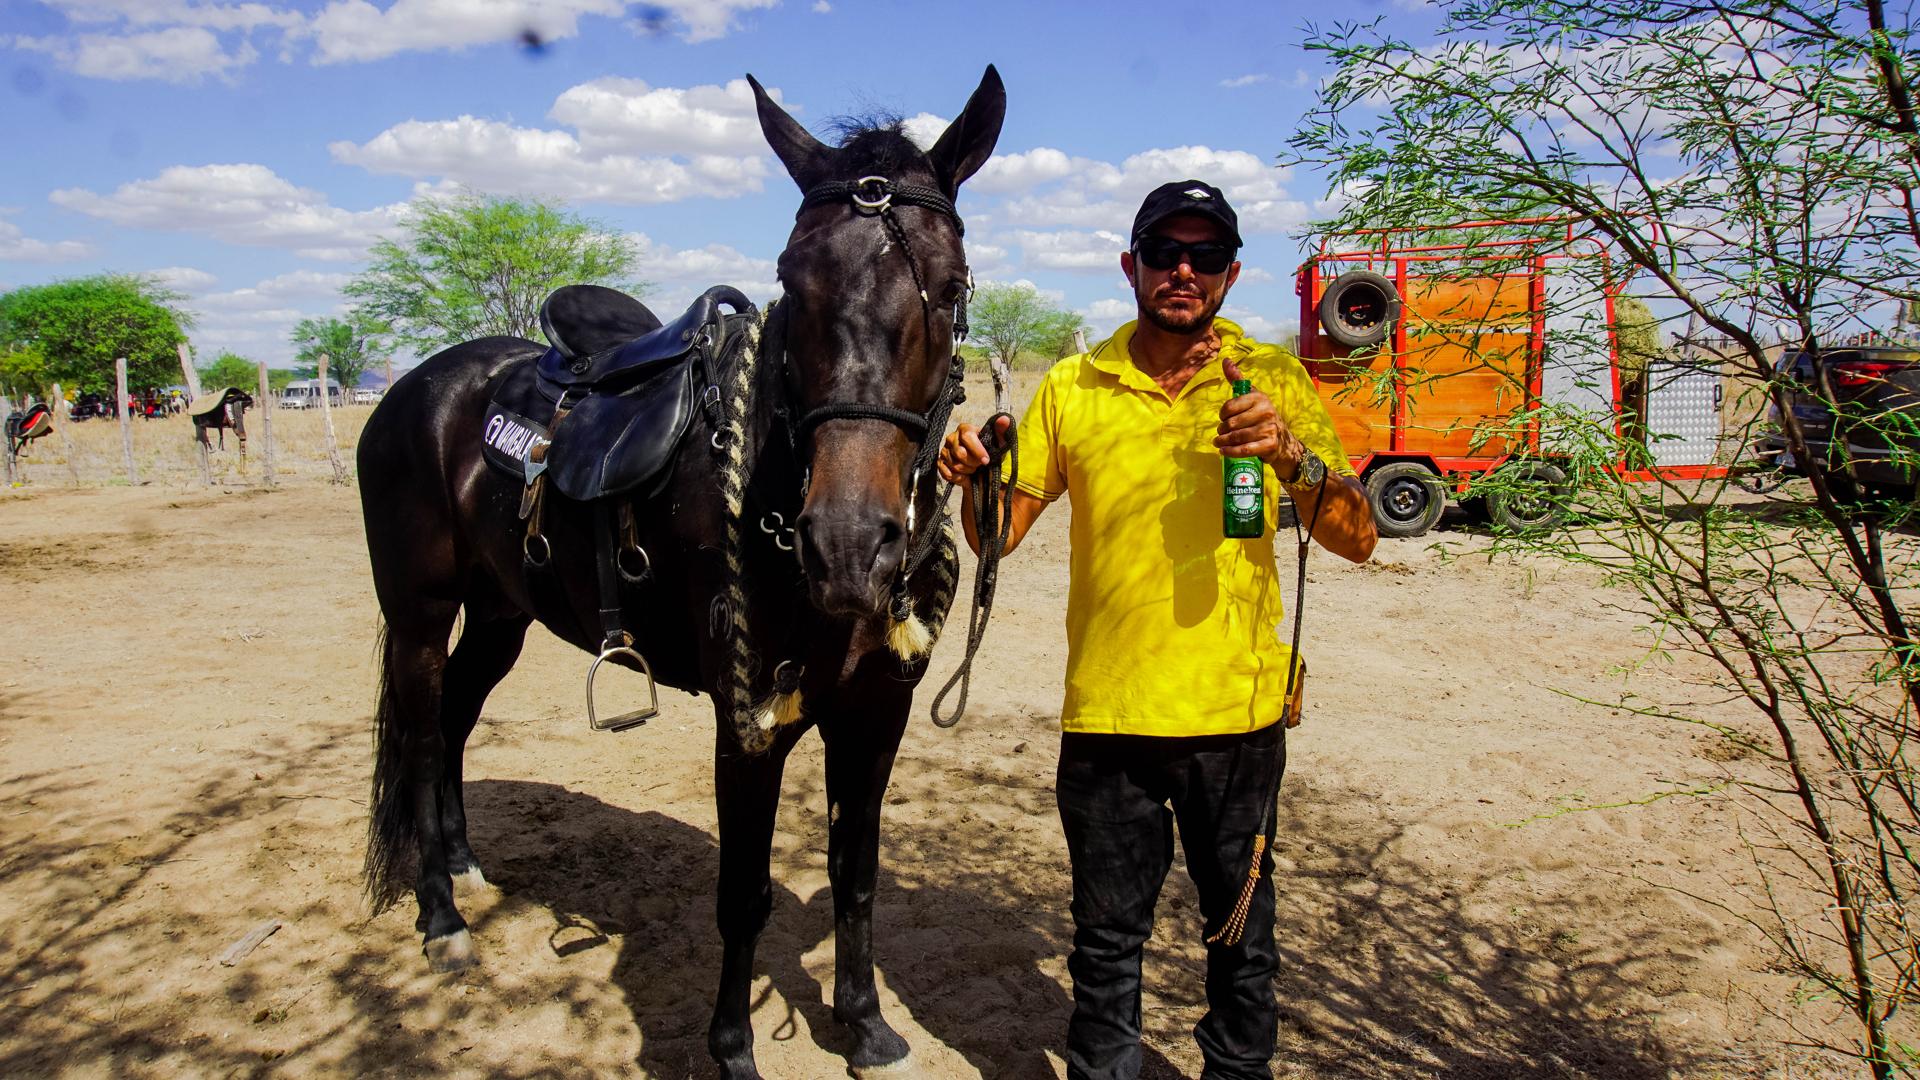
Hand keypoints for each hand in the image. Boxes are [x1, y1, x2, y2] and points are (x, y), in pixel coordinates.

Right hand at [938, 415, 1013, 483]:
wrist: (983, 473)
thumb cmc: (990, 455)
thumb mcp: (1000, 443)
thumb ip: (1002, 430)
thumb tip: (1004, 419)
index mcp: (965, 429)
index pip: (967, 435)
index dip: (977, 450)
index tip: (986, 460)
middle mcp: (952, 438)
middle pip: (960, 452)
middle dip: (973, 463)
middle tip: (980, 465)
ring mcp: (945, 450)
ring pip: (954, 464)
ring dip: (967, 471)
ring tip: (973, 469)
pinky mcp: (940, 463)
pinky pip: (947, 473)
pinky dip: (958, 478)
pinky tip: (964, 476)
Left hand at [1216, 356, 1303, 475]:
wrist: (1283, 440)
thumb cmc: (1262, 415)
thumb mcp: (1252, 396)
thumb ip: (1238, 380)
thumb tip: (1225, 360)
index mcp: (1259, 398)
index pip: (1230, 406)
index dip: (1222, 414)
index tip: (1222, 418)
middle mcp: (1266, 411)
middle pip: (1232, 423)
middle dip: (1222, 430)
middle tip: (1220, 433)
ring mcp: (1269, 429)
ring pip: (1237, 437)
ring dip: (1223, 442)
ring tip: (1219, 442)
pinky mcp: (1269, 445)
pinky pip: (1245, 449)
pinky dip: (1231, 452)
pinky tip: (1223, 451)